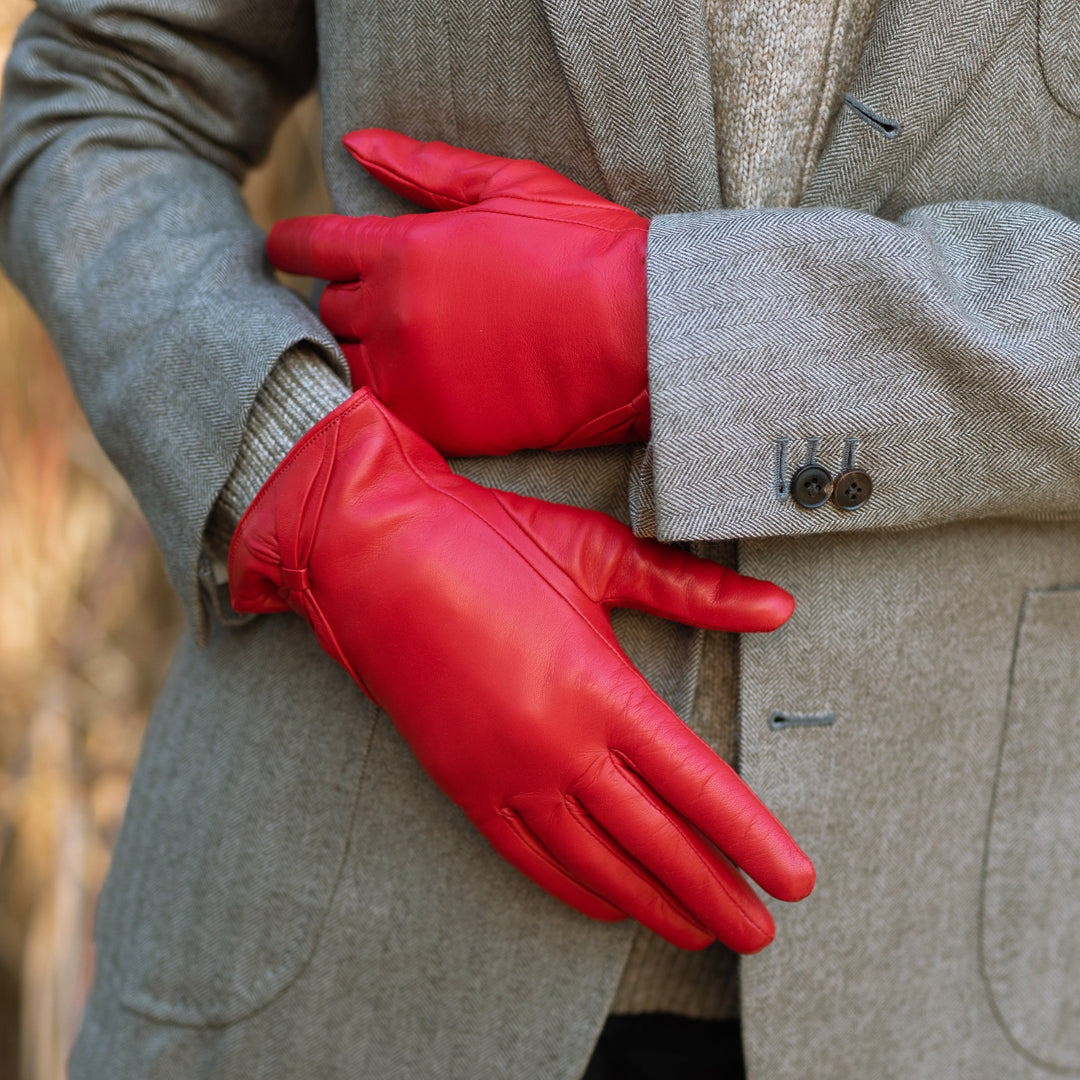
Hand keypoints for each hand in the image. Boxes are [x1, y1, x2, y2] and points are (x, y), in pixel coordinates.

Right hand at [229, 390, 813, 951]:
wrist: (369, 551)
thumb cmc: (485, 540)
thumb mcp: (596, 553)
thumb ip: (690, 590)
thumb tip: (777, 605)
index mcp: (600, 687)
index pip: (697, 784)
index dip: (751, 838)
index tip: (794, 880)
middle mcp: (559, 744)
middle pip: (655, 840)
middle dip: (714, 892)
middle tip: (760, 933)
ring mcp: (507, 770)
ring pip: (595, 861)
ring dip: (652, 902)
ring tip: (697, 933)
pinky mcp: (463, 780)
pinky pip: (527, 854)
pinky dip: (574, 888)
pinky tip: (607, 906)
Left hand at [267, 129, 649, 456]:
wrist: (642, 334)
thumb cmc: (584, 251)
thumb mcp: (507, 187)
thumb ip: (422, 169)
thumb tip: (353, 144)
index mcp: (402, 251)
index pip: (310, 245)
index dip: (288, 244)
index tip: (280, 247)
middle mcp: (392, 316)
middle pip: (324, 309)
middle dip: (338, 296)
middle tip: (370, 295)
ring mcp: (414, 378)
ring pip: (344, 365)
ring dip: (356, 349)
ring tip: (389, 344)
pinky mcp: (441, 427)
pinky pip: (382, 415)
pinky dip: (386, 397)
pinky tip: (415, 385)